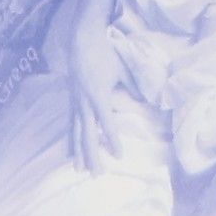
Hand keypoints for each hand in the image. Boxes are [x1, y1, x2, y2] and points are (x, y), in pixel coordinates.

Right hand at [69, 33, 124, 171]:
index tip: (118, 155)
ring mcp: (76, 103)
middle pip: (88, 134)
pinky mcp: (71, 102)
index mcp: (98, 95)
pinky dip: (71, 141)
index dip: (112, 139)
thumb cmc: (105, 54)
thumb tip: (145, 101)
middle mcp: (84, 103)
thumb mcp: (122, 69)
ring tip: (80, 170)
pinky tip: (70, 154)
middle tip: (97, 174)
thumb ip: (133, 86)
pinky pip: (70, 125)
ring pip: (76, 133)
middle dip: (92, 155)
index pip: (107, 123)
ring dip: (79, 153)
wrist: (81, 41)